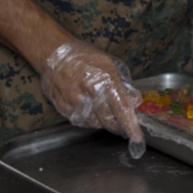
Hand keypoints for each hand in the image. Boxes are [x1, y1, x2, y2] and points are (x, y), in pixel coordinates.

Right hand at [40, 41, 145, 157]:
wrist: (54, 55)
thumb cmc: (84, 57)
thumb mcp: (110, 64)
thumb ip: (124, 85)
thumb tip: (134, 102)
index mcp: (105, 80)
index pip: (122, 109)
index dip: (131, 126)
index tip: (137, 138)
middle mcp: (91, 94)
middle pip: (110, 121)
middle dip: (119, 124)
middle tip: (121, 120)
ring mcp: (77, 103)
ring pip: (97, 124)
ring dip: (103, 121)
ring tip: (101, 107)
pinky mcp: (66, 109)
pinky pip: (83, 122)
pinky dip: (90, 119)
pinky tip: (89, 107)